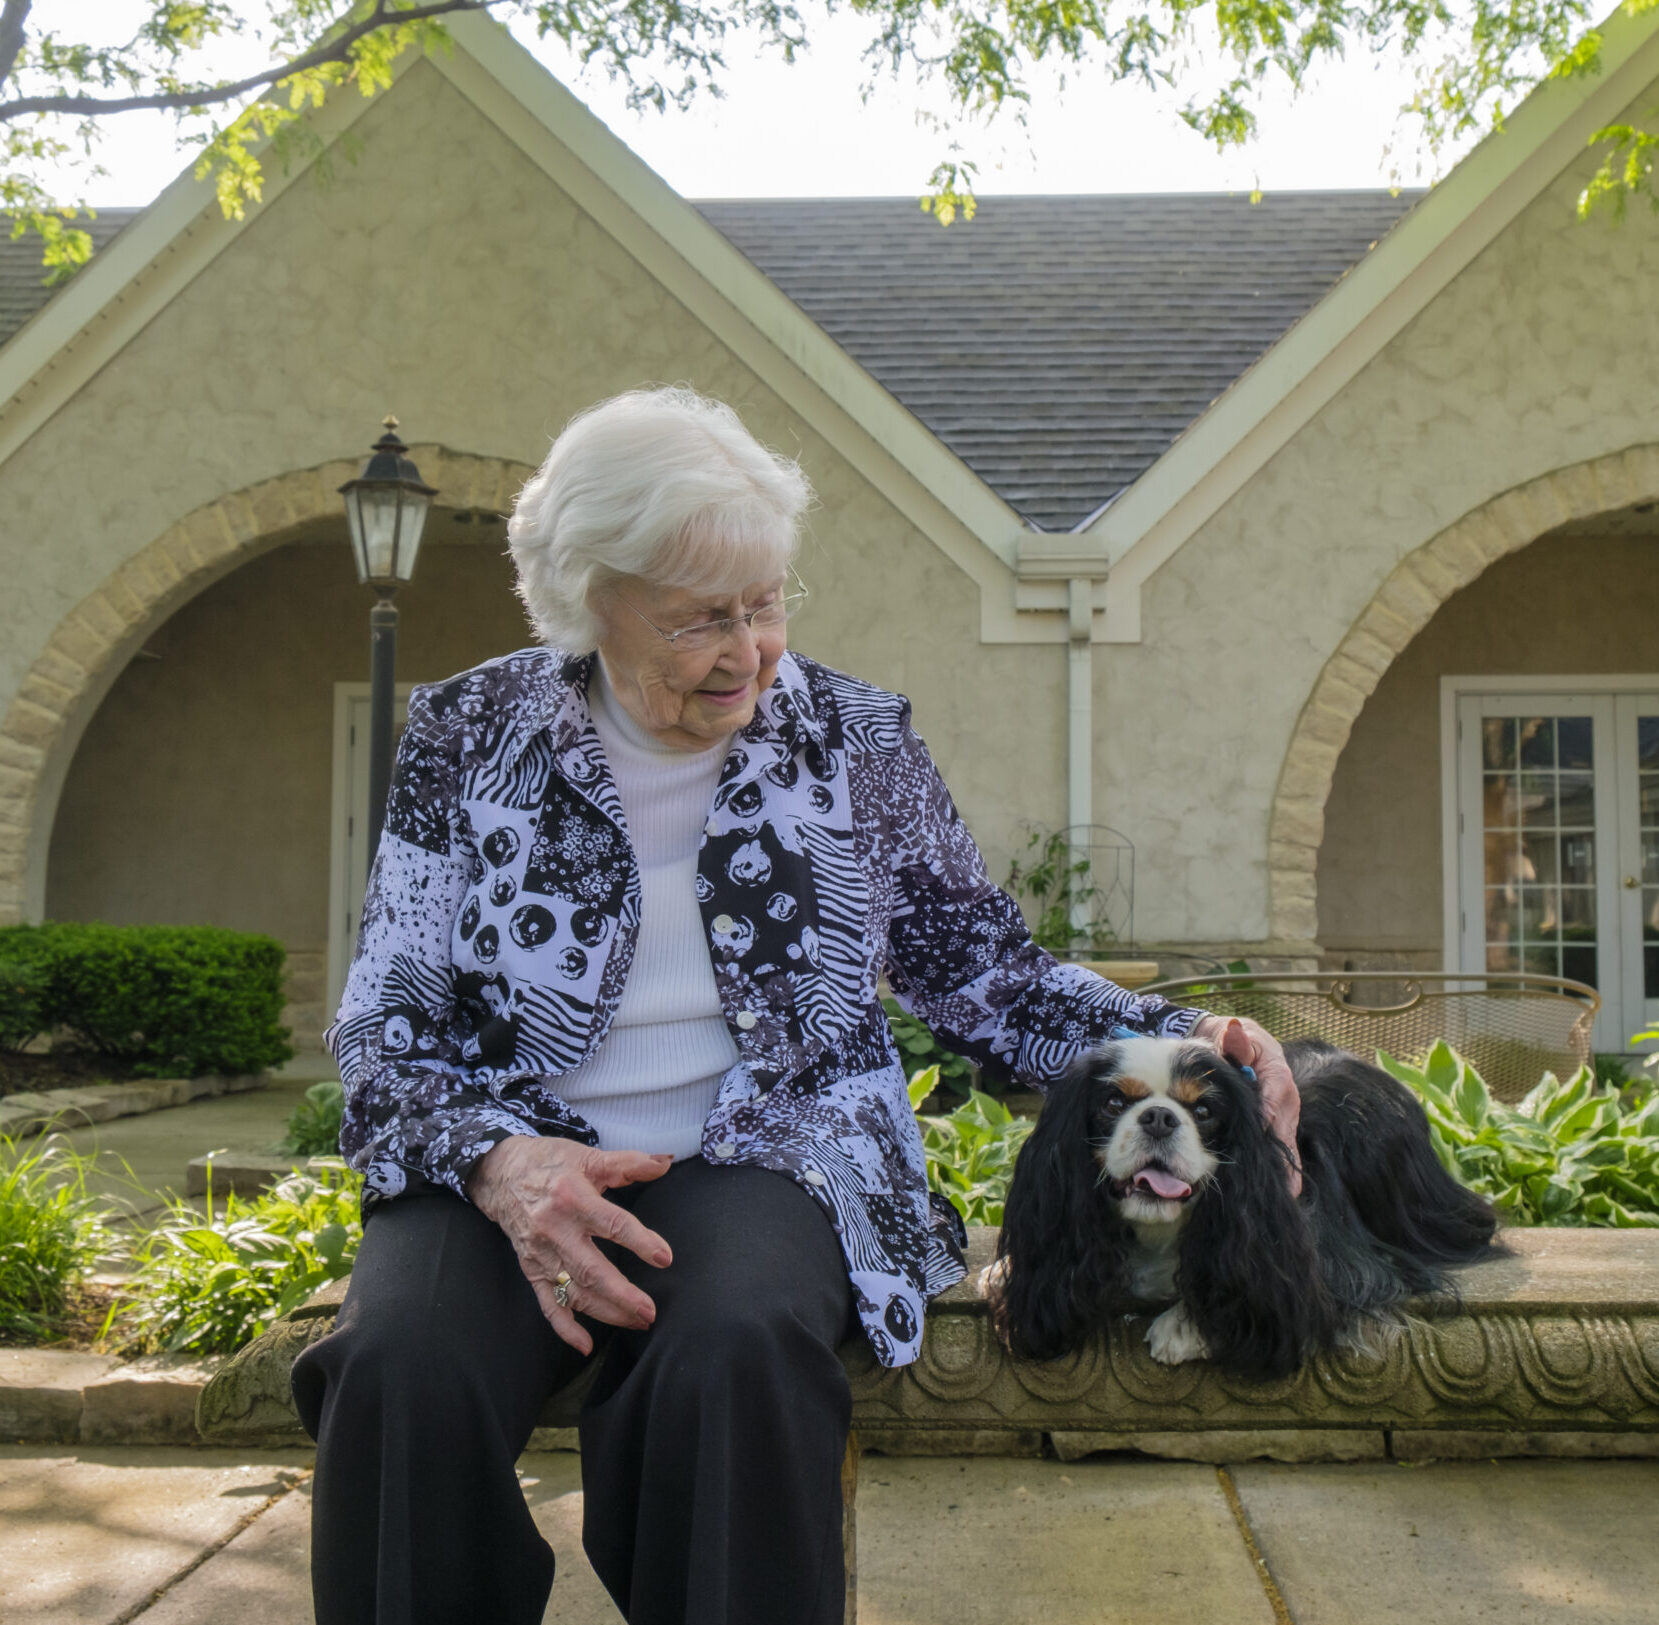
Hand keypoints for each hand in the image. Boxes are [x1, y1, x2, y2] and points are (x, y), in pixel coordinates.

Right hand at [467, 1137, 674, 1353]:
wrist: (501, 1174)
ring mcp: (541, 1253)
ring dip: (606, 1311)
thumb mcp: (589, 1156)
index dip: (639, 1241)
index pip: (611, 1224)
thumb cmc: (551, 1163)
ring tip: (637, 1321)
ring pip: (574, 1291)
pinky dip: (565, 1327)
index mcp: (572, 1196)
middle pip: (591, 1269)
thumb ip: (629, 1163)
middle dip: (622, 1295)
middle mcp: (555, 1228)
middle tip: (650, 1311)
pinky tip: (586, 1345)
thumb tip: (666, 1162)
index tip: (664, 1258)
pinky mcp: (531, 1269)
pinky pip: (547, 1303)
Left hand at [1191, 1014, 1302, 1197]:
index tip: (1264, 1153)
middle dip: (1284, 1160)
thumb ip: (1235, 1039)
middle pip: (1285, 1131)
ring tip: (1288, 1195)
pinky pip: (1285, 1142)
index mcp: (1276, 1075)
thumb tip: (1234, 1032)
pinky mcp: (1280, 1118)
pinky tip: (1287, 1187)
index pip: (1272, 1106)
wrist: (1236, 1037)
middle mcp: (1285, 1096)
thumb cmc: (1233, 1037)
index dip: (1267, 1129)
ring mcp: (1284, 1109)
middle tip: (1285, 1189)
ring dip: (1288, 1167)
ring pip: (1287, 1140)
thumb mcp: (1234, 1033)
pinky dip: (1285, 1163)